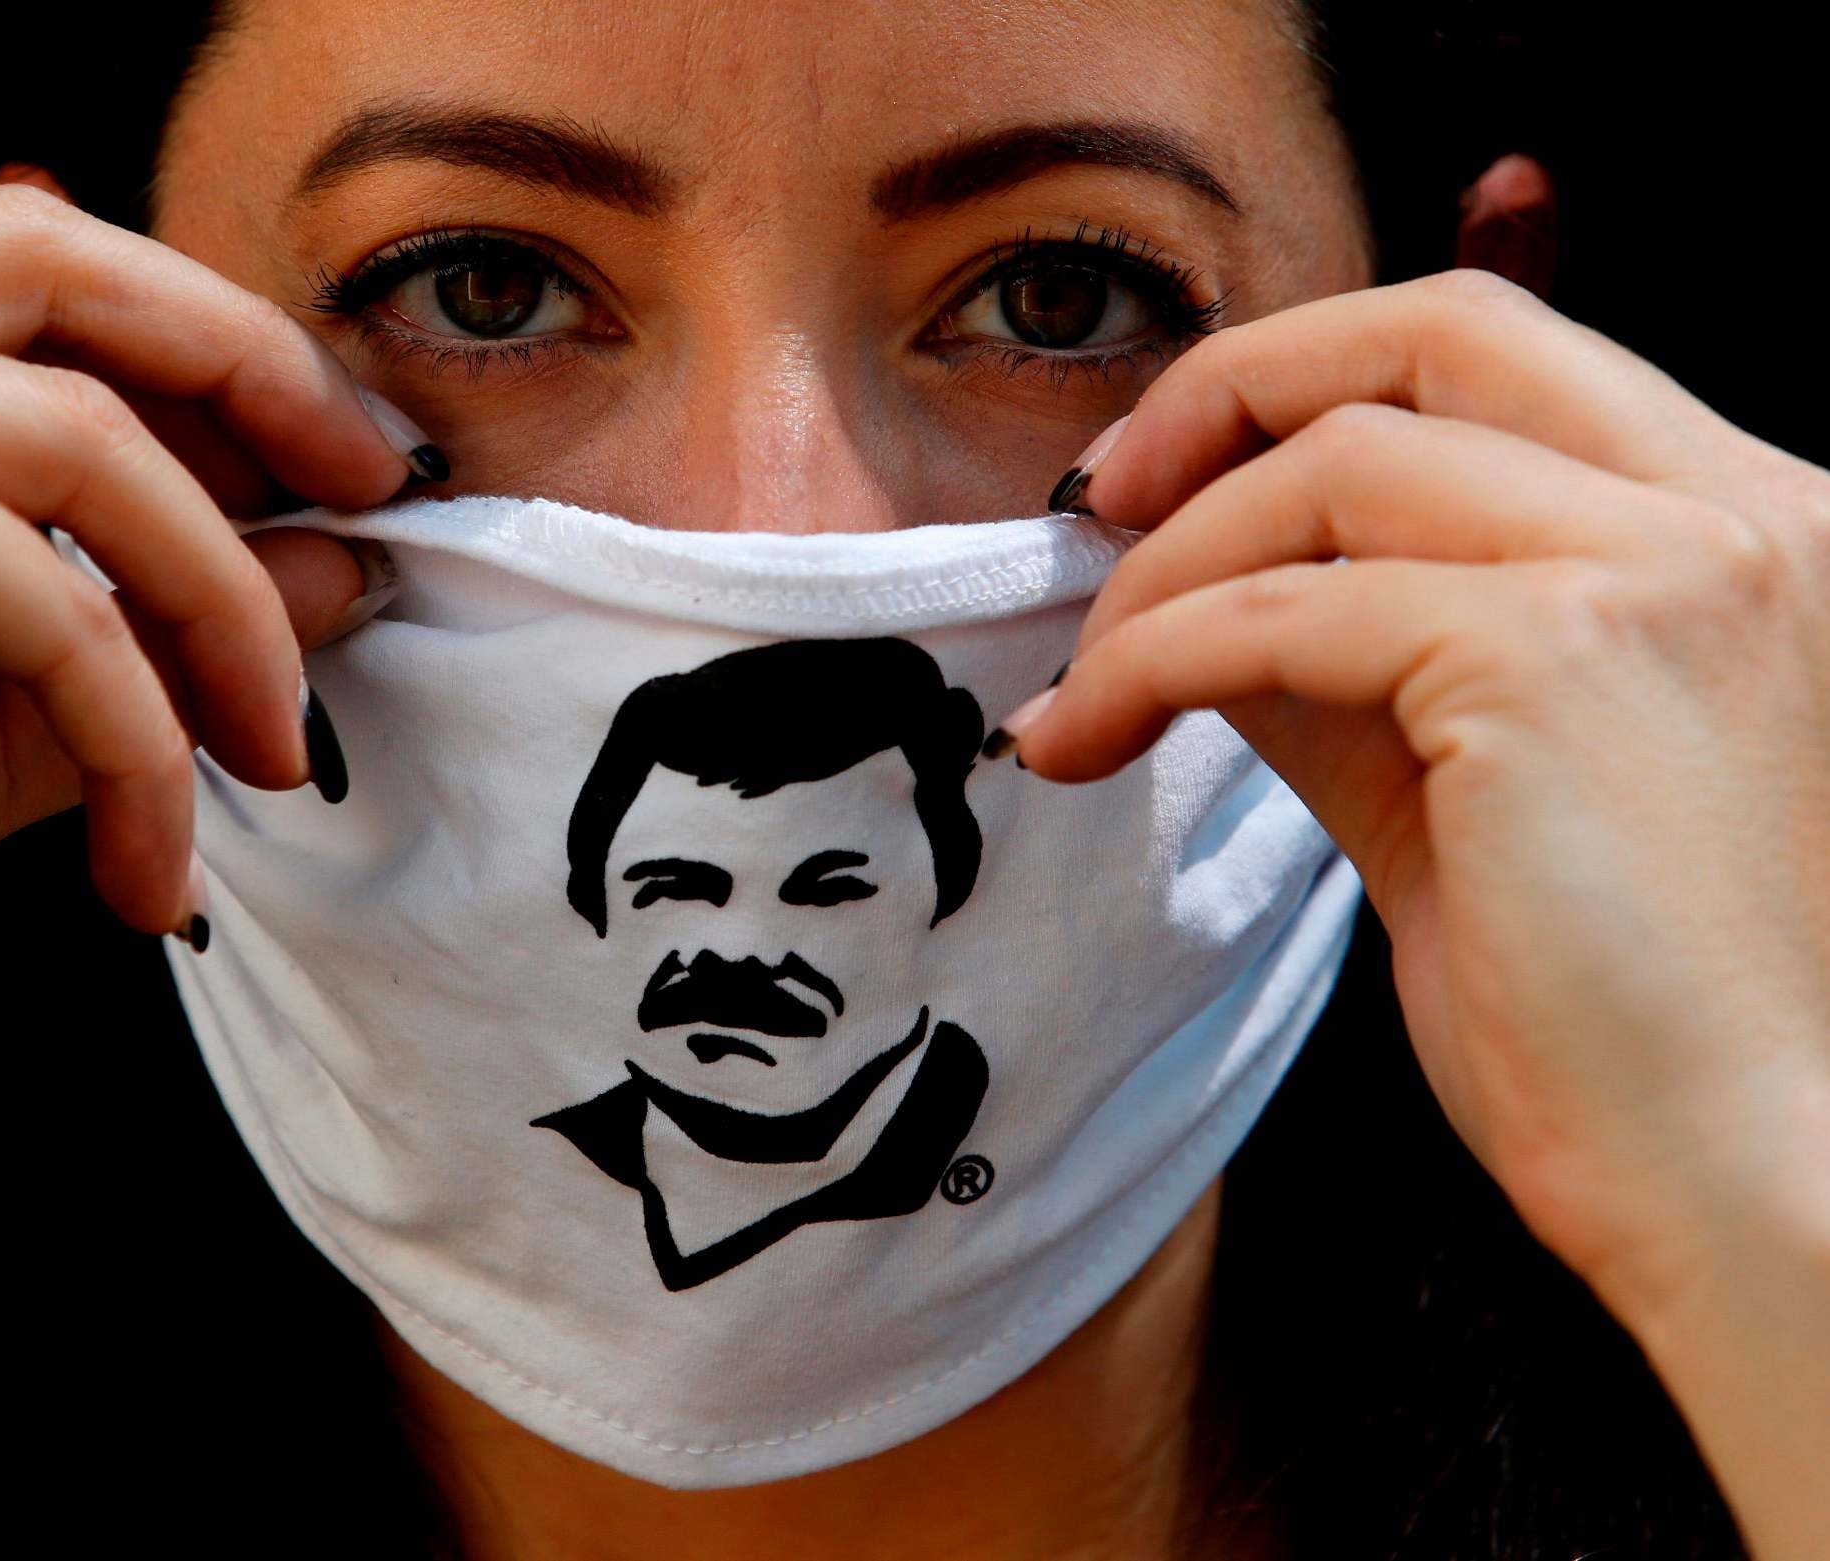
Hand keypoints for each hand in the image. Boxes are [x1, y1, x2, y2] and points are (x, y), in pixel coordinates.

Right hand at [0, 183, 418, 1093]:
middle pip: (48, 263)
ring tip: (272, 753)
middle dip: (247, 370)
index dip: (175, 342)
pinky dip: (145, 736)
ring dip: (222, 613)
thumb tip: (324, 562)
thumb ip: (131, 619)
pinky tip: (152, 857)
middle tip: (368, 492)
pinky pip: (66, 599)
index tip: (304, 450)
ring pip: (93, 448)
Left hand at [1000, 268, 1829, 1552]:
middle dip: (1228, 390)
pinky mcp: (1546, 661)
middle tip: (1104, 501)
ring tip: (1089, 683)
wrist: (1741, 1183)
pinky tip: (1084, 735)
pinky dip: (1148, 661)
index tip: (1181, 459)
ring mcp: (1653, 572)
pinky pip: (1277, 614)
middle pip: (1431, 337)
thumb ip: (1363, 658)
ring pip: (1329, 468)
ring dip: (1165, 570)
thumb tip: (1197, 590)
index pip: (1506, 347)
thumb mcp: (1476, 788)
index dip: (1314, 366)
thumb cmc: (1628, 1020)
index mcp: (1746, 528)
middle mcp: (1732, 514)